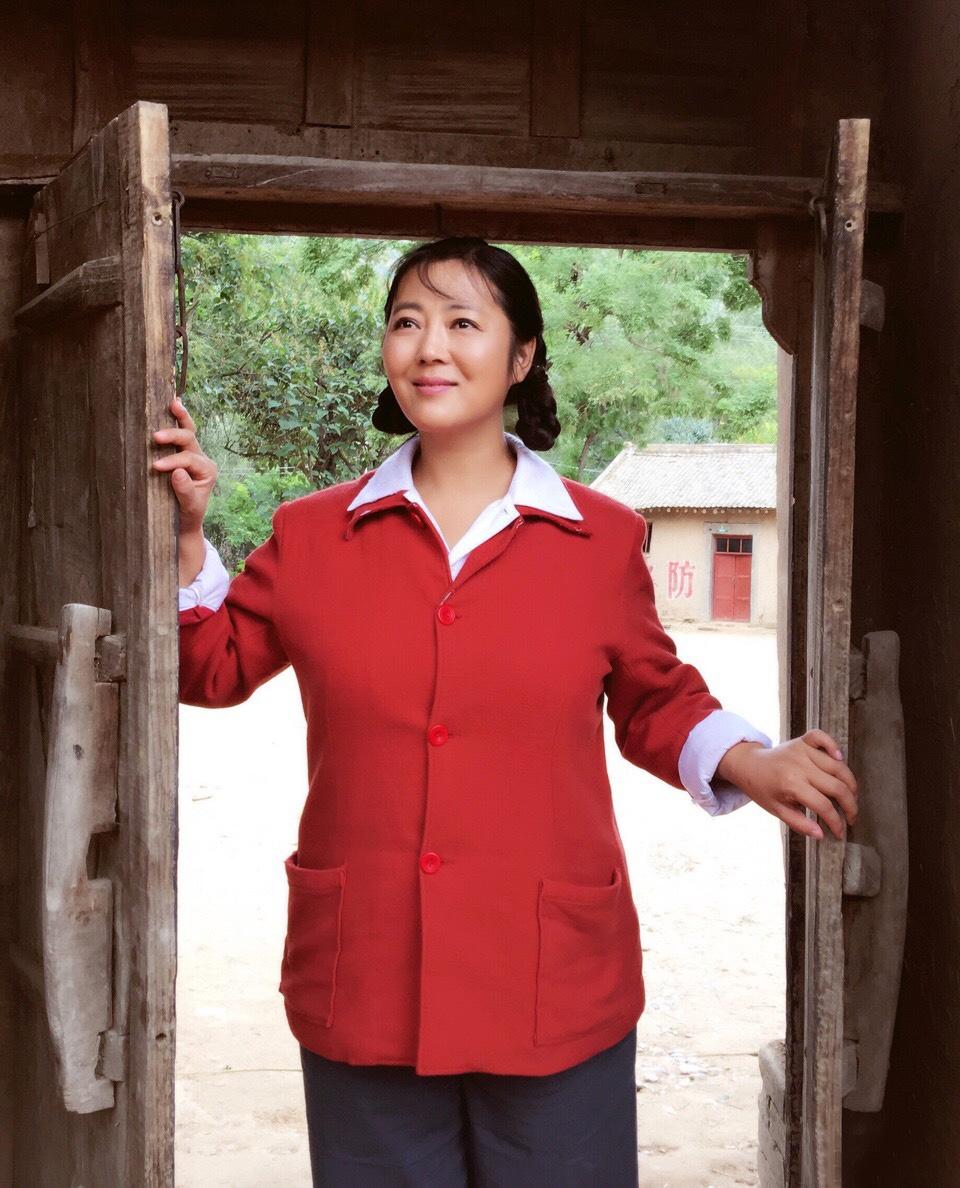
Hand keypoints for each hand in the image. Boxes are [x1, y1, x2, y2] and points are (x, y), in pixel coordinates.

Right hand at [150, 396, 217, 534]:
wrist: (186, 521)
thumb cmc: (187, 515)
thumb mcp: (189, 507)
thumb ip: (185, 491)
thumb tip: (177, 472)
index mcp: (207, 470)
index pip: (188, 459)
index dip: (172, 462)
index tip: (155, 468)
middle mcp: (202, 459)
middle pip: (189, 439)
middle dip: (173, 435)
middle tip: (155, 437)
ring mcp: (192, 454)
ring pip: (188, 431)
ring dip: (180, 417)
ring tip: (173, 403)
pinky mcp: (181, 452)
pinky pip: (181, 433)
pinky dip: (176, 419)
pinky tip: (173, 404)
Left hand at [715, 728, 858, 839]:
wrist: (748, 765)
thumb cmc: (762, 789)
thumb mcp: (777, 811)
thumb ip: (799, 824)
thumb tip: (822, 834)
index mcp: (792, 785)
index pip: (824, 806)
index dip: (836, 822)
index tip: (841, 832)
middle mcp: (800, 766)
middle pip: (836, 786)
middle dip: (850, 805)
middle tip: (851, 817)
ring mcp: (802, 751)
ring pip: (837, 766)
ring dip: (850, 782)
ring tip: (851, 797)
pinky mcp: (801, 741)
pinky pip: (821, 737)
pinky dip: (833, 744)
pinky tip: (839, 758)